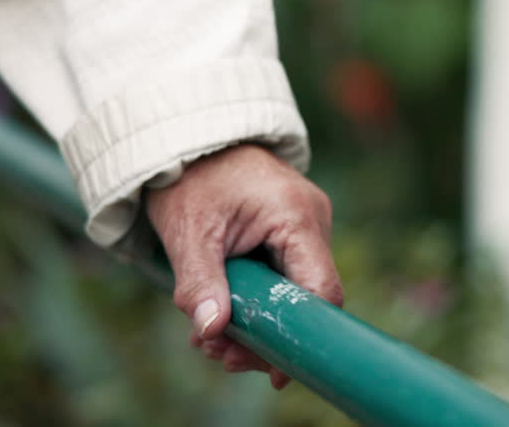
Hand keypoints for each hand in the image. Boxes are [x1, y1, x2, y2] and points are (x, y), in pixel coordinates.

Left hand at [145, 144, 342, 389]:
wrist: (192, 138)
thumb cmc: (191, 177)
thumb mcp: (188, 231)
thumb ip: (200, 282)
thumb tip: (212, 331)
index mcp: (295, 215)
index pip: (319, 288)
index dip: (302, 333)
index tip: (277, 370)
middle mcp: (311, 219)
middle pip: (305, 297)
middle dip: (262, 333)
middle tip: (216, 353)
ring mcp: (304, 225)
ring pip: (291, 290)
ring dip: (253, 320)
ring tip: (208, 339)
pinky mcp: (290, 231)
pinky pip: (282, 275)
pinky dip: (254, 299)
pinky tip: (219, 314)